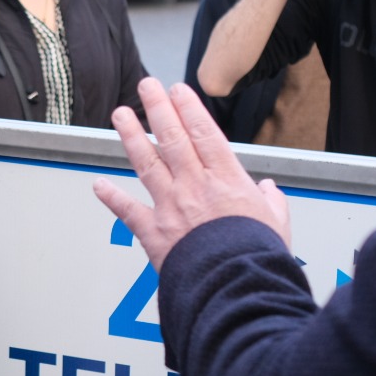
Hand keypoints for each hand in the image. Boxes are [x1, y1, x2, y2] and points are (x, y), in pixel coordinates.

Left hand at [93, 78, 290, 271]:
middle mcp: (195, 187)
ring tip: (120, 114)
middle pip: (172, 138)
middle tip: (147, 85)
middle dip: (157, 107)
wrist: (234, 289)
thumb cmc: (256, 259)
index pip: (204, 133)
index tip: (178, 90)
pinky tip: (98, 185)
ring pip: (147, 162)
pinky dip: (112, 198)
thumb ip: (272, 204)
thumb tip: (269, 192)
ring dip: (132, 136)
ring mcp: (171, 207)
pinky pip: (128, 211)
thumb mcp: (277, 225)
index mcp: (227, 181)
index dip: (189, 108)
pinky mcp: (153, 232)